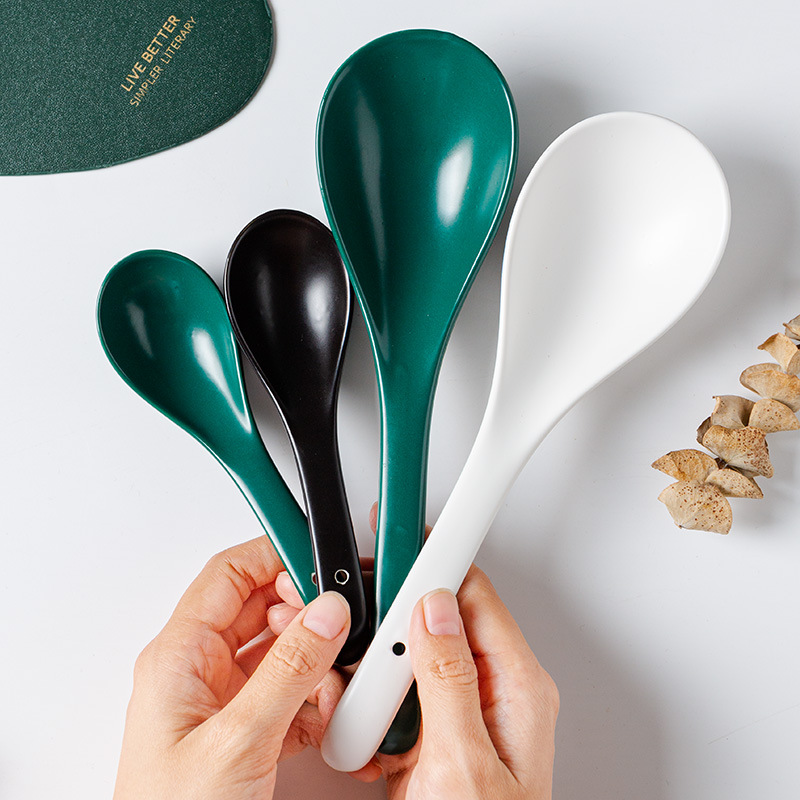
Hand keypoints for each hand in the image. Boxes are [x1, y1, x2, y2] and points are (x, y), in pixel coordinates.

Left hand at [113, 536, 379, 799]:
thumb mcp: (238, 740)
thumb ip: (289, 670)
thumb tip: (326, 614)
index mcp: (180, 657)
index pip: (229, 576)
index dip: (274, 556)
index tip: (320, 558)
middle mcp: (199, 671)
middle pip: (261, 609)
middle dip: (306, 612)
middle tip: (341, 619)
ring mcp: (223, 701)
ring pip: (280, 649)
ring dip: (316, 658)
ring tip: (338, 673)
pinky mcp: (245, 729)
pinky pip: (288, 690)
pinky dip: (315, 696)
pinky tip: (327, 711)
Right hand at [274, 507, 559, 798]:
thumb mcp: (465, 765)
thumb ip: (449, 681)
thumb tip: (433, 610)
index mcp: (516, 687)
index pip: (473, 593)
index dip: (436, 555)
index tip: (401, 528)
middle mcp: (491, 692)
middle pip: (435, 619)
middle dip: (390, 618)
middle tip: (357, 612)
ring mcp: (457, 716)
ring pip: (407, 659)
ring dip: (372, 667)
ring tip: (354, 689)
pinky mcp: (430, 739)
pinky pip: (394, 699)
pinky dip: (368, 704)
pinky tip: (357, 723)